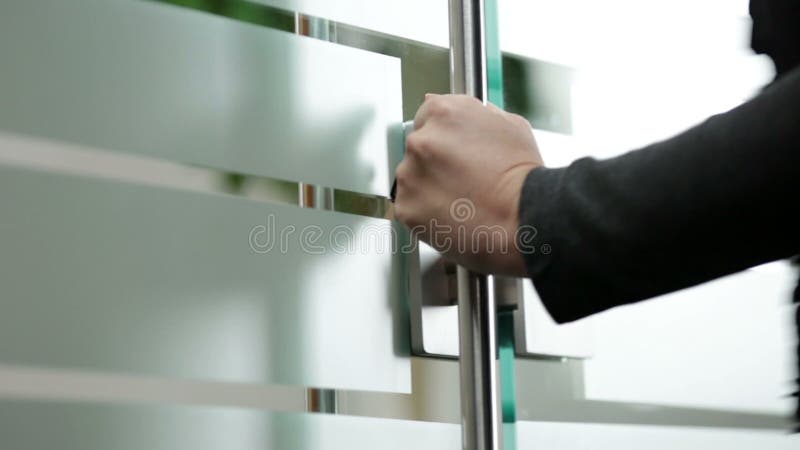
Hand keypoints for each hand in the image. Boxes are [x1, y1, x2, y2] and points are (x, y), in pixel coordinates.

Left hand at [393, 94, 543, 275]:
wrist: (521, 219)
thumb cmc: (521, 177)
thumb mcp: (511, 126)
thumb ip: (481, 114)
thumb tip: (466, 110)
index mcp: (443, 113)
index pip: (427, 114)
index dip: (444, 135)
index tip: (455, 150)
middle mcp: (421, 140)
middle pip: (418, 146)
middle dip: (436, 161)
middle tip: (463, 178)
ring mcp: (409, 174)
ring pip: (411, 177)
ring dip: (429, 186)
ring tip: (460, 199)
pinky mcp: (406, 206)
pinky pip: (410, 206)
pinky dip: (425, 211)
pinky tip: (451, 214)